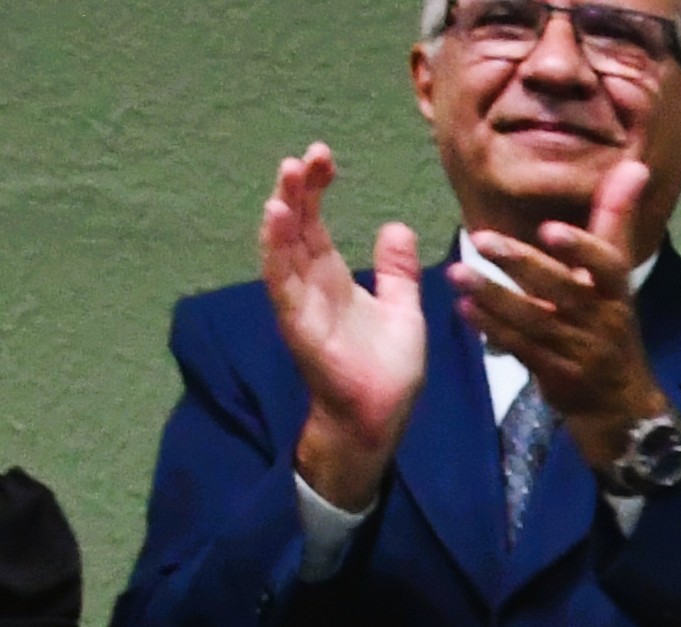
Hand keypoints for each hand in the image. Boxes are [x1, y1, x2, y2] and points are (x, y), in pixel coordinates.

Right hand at [259, 146, 425, 513]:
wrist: (380, 416)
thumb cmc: (386, 368)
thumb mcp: (402, 308)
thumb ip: (396, 270)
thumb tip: (397, 226)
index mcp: (330, 274)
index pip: (315, 219)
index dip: (317, 187)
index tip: (324, 156)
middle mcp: (308, 281)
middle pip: (295, 223)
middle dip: (298, 187)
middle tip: (309, 154)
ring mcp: (298, 300)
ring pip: (282, 245)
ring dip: (282, 208)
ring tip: (288, 173)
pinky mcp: (296, 322)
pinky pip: (280, 279)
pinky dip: (275, 248)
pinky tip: (276, 217)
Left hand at [462, 160, 673, 448]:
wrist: (622, 405)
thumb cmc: (612, 326)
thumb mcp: (617, 277)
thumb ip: (615, 220)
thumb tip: (634, 165)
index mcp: (616, 293)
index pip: (609, 266)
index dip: (582, 249)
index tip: (550, 229)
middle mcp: (603, 321)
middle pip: (564, 291)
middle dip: (523, 265)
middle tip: (480, 238)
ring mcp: (581, 352)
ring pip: (536, 322)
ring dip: (495, 296)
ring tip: (456, 272)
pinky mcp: (559, 376)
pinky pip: (523, 350)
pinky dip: (493, 330)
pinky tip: (465, 309)